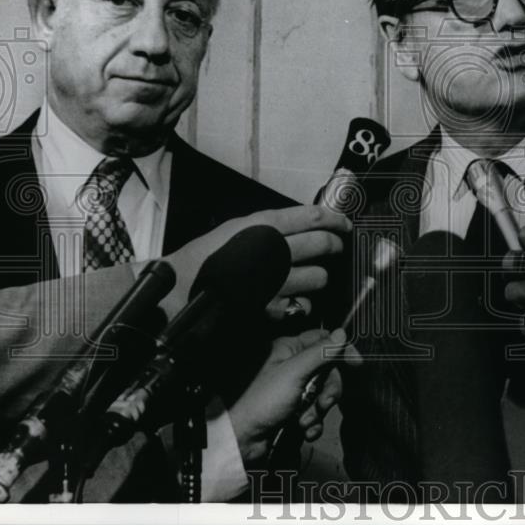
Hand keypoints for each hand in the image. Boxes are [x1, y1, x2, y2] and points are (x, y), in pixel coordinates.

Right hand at [154, 206, 350, 320]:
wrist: (179, 290)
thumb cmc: (205, 257)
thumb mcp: (236, 228)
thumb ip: (269, 226)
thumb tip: (304, 224)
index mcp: (264, 225)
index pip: (314, 217)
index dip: (336, 220)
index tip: (344, 224)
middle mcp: (274, 250)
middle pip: (324, 244)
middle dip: (335, 246)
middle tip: (335, 247)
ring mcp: (275, 280)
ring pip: (320, 277)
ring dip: (320, 277)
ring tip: (312, 276)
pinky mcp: (271, 306)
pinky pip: (303, 304)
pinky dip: (302, 303)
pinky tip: (293, 299)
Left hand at [228, 327, 360, 465]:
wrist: (241, 439)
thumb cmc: (262, 401)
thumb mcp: (294, 372)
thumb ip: (320, 352)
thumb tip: (342, 332)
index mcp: (288, 349)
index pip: (323, 340)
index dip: (341, 351)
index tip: (357, 364)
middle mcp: (291, 366)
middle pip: (327, 370)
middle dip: (328, 389)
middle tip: (323, 403)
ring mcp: (291, 389)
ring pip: (321, 393)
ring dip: (318, 409)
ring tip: (304, 421)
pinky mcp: (291, 410)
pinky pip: (313, 411)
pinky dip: (313, 422)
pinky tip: (305, 430)